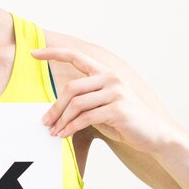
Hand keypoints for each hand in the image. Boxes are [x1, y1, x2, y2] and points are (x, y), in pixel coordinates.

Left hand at [31, 47, 176, 153]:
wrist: (155, 135)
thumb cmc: (125, 121)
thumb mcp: (103, 106)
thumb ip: (85, 100)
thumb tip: (56, 110)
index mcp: (105, 73)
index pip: (76, 56)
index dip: (53, 53)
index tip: (34, 53)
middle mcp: (111, 78)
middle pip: (71, 88)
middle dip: (55, 107)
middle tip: (44, 122)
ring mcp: (116, 93)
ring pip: (77, 104)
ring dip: (61, 120)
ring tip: (53, 132)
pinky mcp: (118, 110)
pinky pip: (86, 118)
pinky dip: (71, 127)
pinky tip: (64, 135)